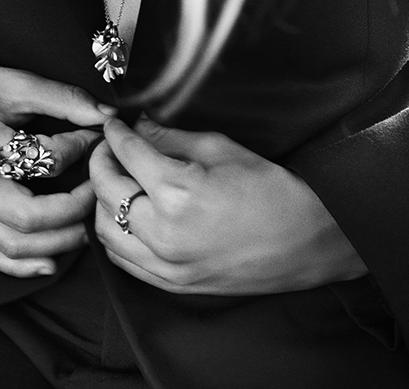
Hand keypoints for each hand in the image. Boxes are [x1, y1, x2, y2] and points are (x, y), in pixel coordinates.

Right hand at [0, 51, 114, 277]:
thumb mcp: (18, 83)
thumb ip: (65, 100)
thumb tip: (109, 117)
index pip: (42, 162)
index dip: (80, 150)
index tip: (97, 137)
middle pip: (29, 218)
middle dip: (76, 208)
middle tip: (101, 189)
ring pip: (13, 246)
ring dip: (59, 242)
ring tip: (89, 222)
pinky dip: (24, 266)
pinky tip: (52, 262)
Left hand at [90, 117, 367, 294]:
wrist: (308, 241)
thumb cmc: (272, 190)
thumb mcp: (221, 149)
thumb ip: (171, 138)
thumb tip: (140, 127)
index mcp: (177, 192)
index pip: (127, 153)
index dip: (115, 134)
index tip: (113, 124)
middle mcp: (163, 232)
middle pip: (106, 189)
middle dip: (101, 161)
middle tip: (110, 147)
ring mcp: (166, 264)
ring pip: (104, 229)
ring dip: (101, 199)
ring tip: (115, 179)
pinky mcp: (172, 283)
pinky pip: (122, 259)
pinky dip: (115, 234)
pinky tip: (125, 216)